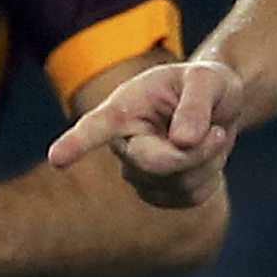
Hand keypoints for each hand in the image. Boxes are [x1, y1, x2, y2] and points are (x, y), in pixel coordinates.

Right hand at [48, 57, 241, 206]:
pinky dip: (211, 176)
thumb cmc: (205, 85)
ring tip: (213, 134)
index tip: (57, 158)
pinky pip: (191, 196)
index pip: (97, 127)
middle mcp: (123, 143)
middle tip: (220, 131)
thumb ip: (196, 102)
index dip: (76, 143)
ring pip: (178, 184)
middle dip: (195, 153)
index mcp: (124, 108)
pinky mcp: (160, 194)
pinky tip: (208, 157)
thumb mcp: (208, 79)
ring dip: (209, 162)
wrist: (216, 106)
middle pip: (154, 165)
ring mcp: (139, 174)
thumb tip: (182, 141)